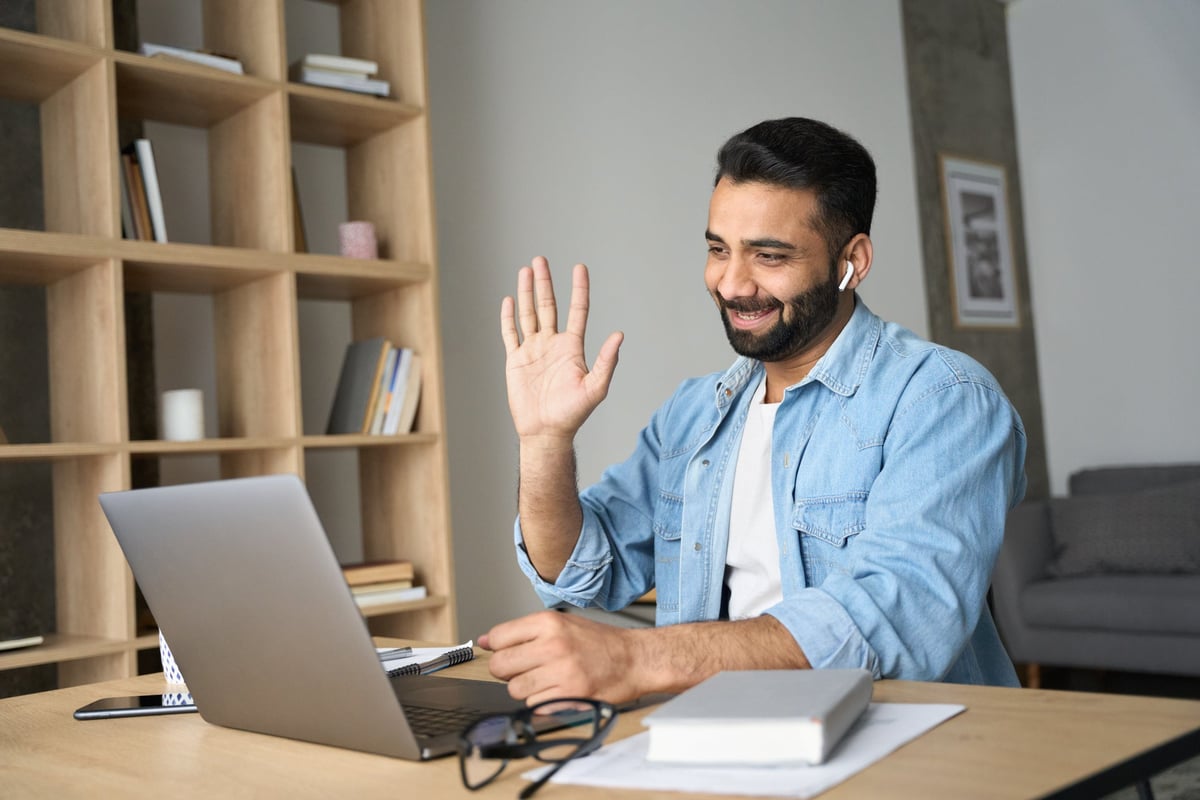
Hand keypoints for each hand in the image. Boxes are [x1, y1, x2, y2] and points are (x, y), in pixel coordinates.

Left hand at [480, 611, 641, 705]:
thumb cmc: (600, 642)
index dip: (498, 648)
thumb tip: (485, 641)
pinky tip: (557, 691)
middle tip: (523, 670)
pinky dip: (541, 703)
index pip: (498, 637)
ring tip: (544, 680)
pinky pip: (534, 706)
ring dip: (524, 689)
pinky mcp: (569, 697)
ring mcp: (561, 672)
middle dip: (506, 672)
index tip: (506, 652)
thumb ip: (523, 631)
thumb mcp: (562, 623)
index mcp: (548, 622)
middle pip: (500, 666)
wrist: (635, 659)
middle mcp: (553, 645)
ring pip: (514, 690)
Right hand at [500, 257, 622, 441]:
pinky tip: (508, 300)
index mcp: (572, 347)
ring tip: (525, 270)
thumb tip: (619, 336)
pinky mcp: (516, 361)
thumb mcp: (595, 388)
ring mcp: (533, 350)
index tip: (579, 267)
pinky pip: (510, 334)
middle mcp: (552, 344)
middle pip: (548, 305)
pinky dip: (508, 317)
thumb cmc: (573, 414)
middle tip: (540, 259)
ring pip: (528, 314)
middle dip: (544, 283)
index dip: (579, 289)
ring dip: (525, 293)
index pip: (577, 310)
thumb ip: (606, 362)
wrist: (546, 432)